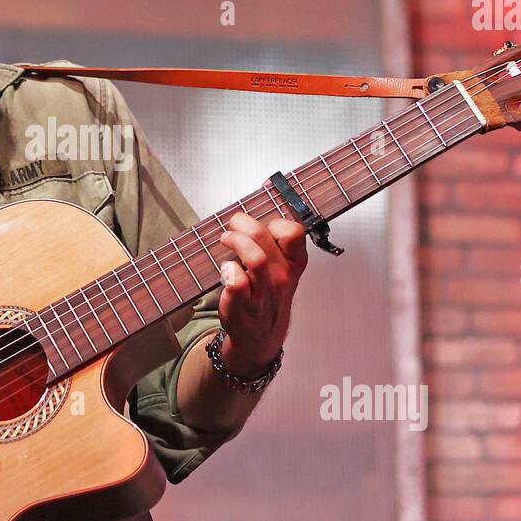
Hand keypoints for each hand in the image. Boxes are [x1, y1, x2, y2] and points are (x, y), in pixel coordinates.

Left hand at [217, 213, 308, 376]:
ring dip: (235, 243)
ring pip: (255, 258)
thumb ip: (273, 229)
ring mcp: (264, 292)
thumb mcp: (278, 262)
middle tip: (232, 226)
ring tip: (226, 241)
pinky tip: (226, 270)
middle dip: (242, 224)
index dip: (275, 217)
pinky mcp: (244, 305)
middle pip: (264, 237)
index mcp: (294, 261)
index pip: (294, 231)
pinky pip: (238, 282)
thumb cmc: (266, 291)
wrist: (260, 334)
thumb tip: (267, 185)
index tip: (260, 210)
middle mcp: (282, 276)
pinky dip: (229, 272)